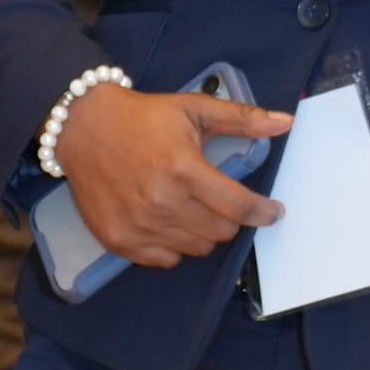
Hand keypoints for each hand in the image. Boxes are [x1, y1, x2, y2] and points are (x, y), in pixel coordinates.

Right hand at [55, 82, 294, 268]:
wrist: (83, 127)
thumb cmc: (143, 117)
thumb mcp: (194, 109)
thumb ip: (242, 118)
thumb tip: (286, 123)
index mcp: (184, 169)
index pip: (239, 207)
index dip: (263, 213)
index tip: (273, 212)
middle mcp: (161, 202)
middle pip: (220, 233)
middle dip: (229, 219)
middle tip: (219, 200)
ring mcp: (137, 225)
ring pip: (196, 249)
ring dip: (203, 233)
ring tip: (191, 207)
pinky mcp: (117, 240)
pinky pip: (165, 260)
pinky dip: (174, 246)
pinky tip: (168, 221)